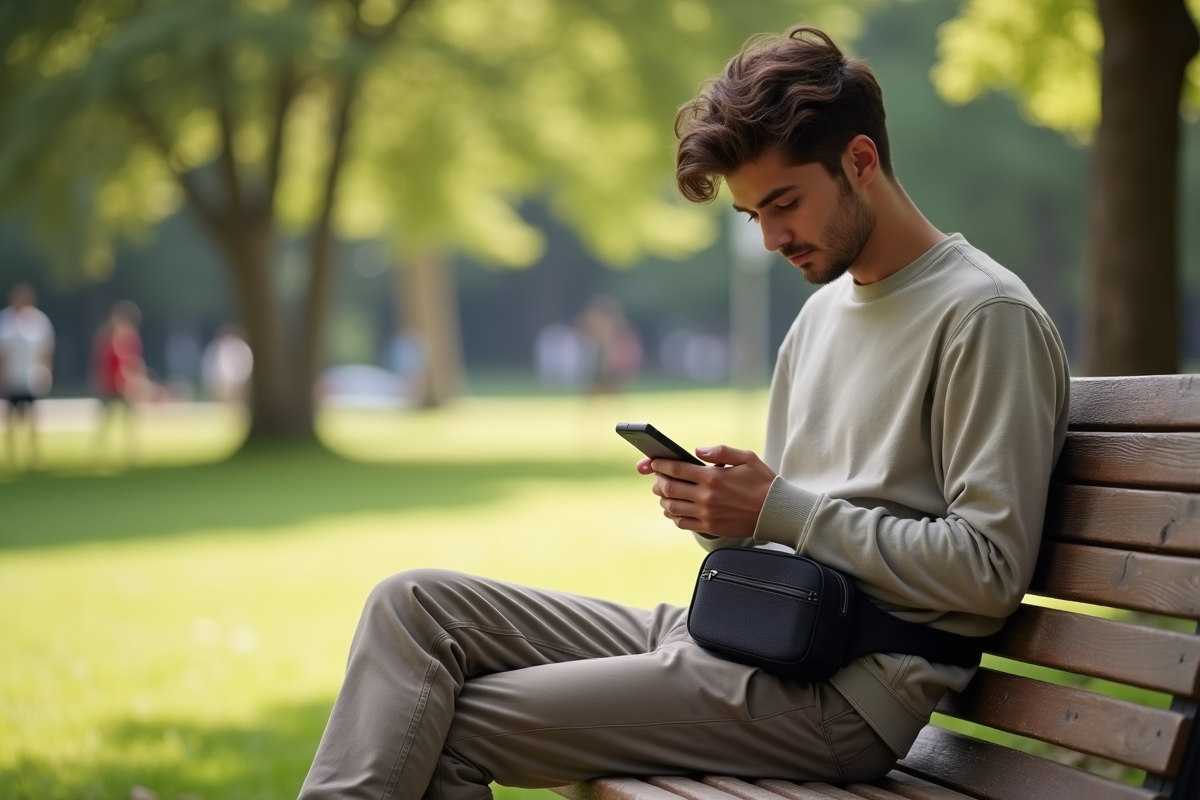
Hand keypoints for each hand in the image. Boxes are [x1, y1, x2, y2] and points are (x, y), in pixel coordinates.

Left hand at [635, 445, 775, 537]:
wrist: (776, 512)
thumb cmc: (762, 482)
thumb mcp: (746, 458)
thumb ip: (720, 451)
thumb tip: (697, 450)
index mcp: (713, 477)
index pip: (677, 469)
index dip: (660, 465)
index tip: (653, 462)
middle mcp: (707, 496)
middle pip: (669, 489)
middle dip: (658, 481)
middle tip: (658, 477)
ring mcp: (707, 514)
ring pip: (672, 507)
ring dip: (663, 499)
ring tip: (664, 493)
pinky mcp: (710, 527)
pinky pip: (682, 523)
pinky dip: (673, 515)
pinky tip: (674, 509)